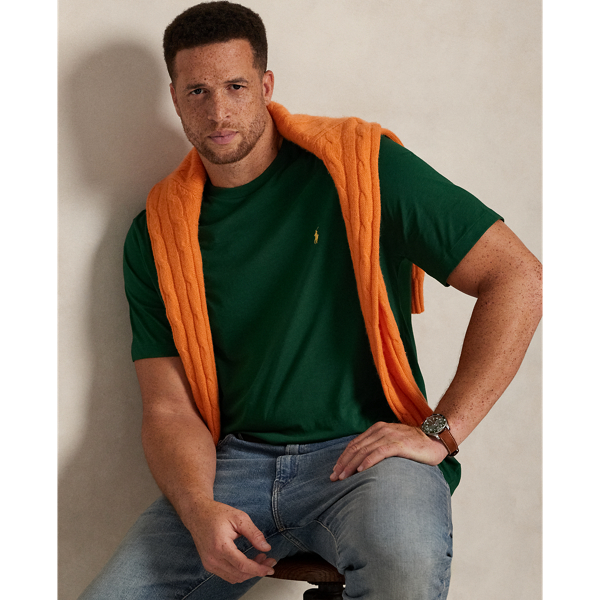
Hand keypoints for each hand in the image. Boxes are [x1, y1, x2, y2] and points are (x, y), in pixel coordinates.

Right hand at [189, 499, 276, 583]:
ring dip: (249, 572)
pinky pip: (227, 575)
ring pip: (234, 577)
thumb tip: (266, 547)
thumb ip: (254, 533)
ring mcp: (209, 564)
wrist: (197, 514)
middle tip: (268, 560)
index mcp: (220, 546)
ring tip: (260, 559)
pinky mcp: (209, 565)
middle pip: (240, 574)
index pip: (242, 565)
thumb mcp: (239, 518)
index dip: (258, 569)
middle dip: (257, 570)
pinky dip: (240, 572)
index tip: (271, 567)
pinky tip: (248, 562)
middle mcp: (213, 559)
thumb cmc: (217, 513)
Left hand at [330, 422, 447, 480]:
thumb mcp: (392, 443)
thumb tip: (362, 463)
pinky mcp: (399, 444)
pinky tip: (361, 470)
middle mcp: (381, 430)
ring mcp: (390, 436)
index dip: (343, 457)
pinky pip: (379, 452)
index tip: (335, 470)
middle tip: (334, 477)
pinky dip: (368, 461)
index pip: (355, 444)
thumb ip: (378, 448)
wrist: (436, 440)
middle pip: (356, 447)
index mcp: (377, 429)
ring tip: (343, 477)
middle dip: (343, 463)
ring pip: (364, 450)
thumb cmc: (414, 445)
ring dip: (351, 465)